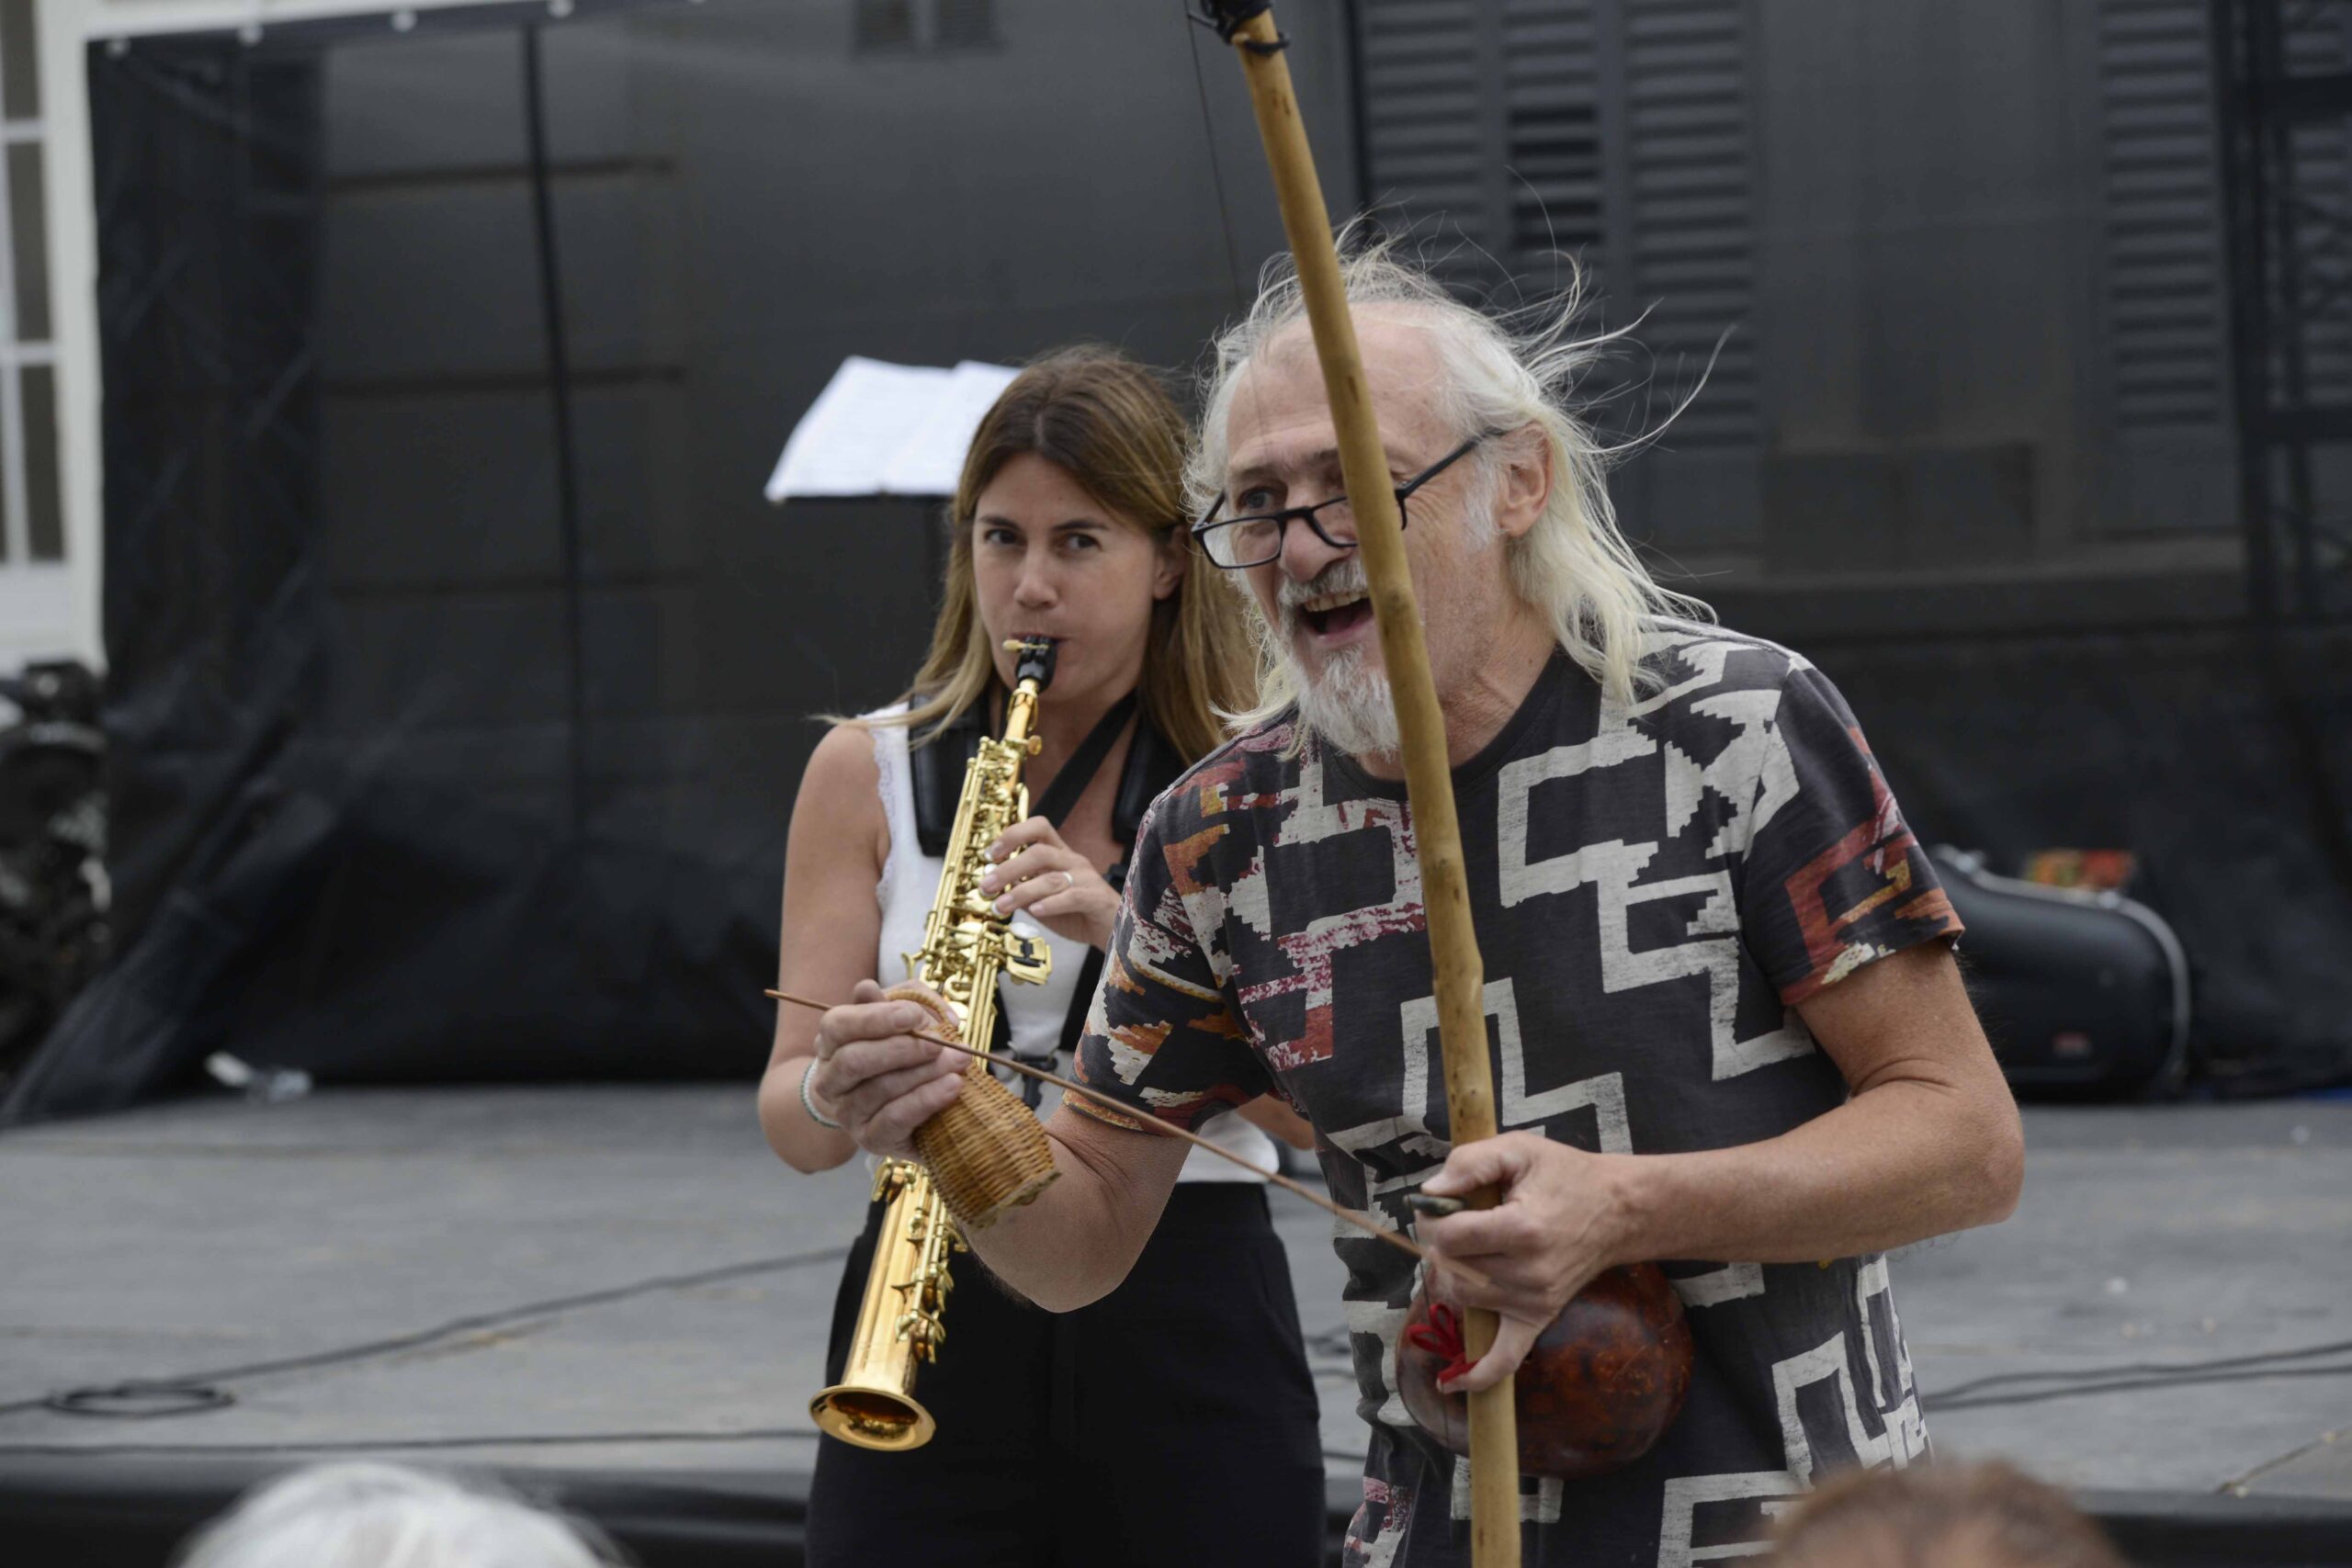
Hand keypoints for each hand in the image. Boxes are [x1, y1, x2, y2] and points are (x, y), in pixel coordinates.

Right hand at [807, 979, 964, 1158]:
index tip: (913, 1015)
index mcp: (832, 1042)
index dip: (875, 1018)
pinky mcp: (870, 1139)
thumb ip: (907, 1001)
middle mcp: (831, 1079)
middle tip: (940, 1044)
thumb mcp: (906, 1019)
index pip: (838, 1025)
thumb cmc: (903, 1055)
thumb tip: (896, 998)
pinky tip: (953, 1086)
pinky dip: (927, 1100)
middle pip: (854, 1060)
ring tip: (958, 1062)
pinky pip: (894, 1119)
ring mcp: (847, 1112)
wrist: (905, 1110)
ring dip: (923, 1073)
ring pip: (878, 1090)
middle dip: (902, 1049)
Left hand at [976, 816, 1121, 950]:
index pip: (1038, 828)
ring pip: (1051, 878)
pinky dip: (1051, 903)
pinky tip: (1035, 911)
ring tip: (1000, 906)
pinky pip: (1072, 896)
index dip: (1013, 835)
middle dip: (1008, 868)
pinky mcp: (1096, 898)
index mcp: (1059, 855)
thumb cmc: (1077, 913)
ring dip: (1021, 891)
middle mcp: (1073, 861)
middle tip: (986, 885)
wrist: (1113, 932)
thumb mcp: (1042, 900)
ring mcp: (1086, 878)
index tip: (990, 855)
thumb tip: (992, 886)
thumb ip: (1022, 890)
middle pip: (1039, 852)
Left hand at [1415, 1132, 1633, 1393]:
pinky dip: (1478, 1375)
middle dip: (1439, 1245)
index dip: (1432, 1218)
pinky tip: (1451, 1383)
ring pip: (1463, 1301)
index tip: (1441, 1204)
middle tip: (1454, 1223)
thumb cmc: (1565, 1175)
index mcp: (1522, 1229)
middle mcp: (1528, 1273)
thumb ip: (1470, 1162)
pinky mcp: (1539, 1318)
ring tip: (1469, 1251)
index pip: (1449, 1238)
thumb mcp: (1518, 1149)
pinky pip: (1505, 1360)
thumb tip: (1429, 1191)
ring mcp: (1534, 1302)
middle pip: (1450, 1270)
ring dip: (1452, 1277)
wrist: (1618, 1210)